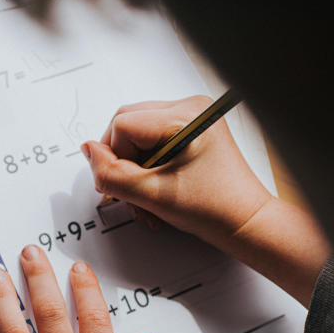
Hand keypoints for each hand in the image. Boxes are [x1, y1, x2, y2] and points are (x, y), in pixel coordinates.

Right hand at [83, 95, 273, 251]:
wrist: (245, 223)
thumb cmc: (215, 210)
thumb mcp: (152, 196)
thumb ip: (112, 174)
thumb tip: (88, 152)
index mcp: (186, 117)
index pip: (123, 126)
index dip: (116, 159)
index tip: (128, 187)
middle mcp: (189, 109)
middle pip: (127, 125)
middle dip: (123, 164)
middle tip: (132, 193)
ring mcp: (191, 118)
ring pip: (136, 135)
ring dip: (133, 170)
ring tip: (147, 199)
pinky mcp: (190, 131)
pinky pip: (152, 141)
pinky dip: (147, 167)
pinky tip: (156, 189)